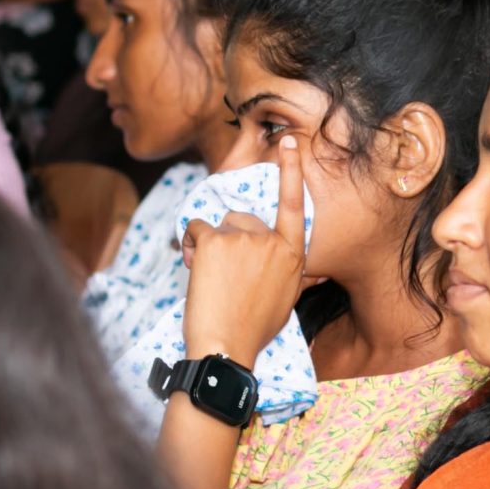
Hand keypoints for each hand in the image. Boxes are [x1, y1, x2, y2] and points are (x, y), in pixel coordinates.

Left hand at [179, 135, 306, 366]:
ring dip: (209, 245)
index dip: (291, 171)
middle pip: (244, 220)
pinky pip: (197, 228)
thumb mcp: (285, 298)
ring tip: (208, 277)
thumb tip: (299, 266)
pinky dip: (191, 244)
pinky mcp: (216, 240)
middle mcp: (273, 241)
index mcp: (294, 255)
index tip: (289, 142)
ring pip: (219, 226)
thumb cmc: (253, 328)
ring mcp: (244, 238)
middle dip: (230, 240)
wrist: (226, 346)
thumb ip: (287, 270)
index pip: (295, 204)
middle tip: (223, 273)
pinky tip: (193, 267)